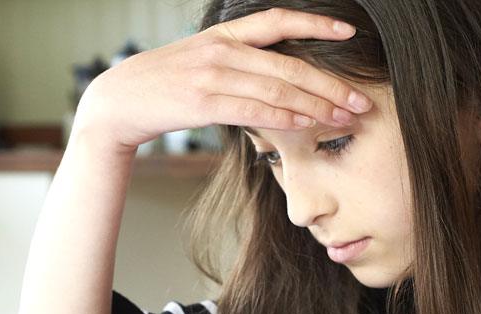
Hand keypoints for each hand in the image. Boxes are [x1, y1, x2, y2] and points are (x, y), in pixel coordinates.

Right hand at [72, 7, 374, 150]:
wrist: (119, 100)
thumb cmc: (167, 85)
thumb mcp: (204, 61)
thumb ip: (240, 64)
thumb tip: (280, 81)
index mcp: (226, 35)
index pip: (279, 20)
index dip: (316, 22)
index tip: (350, 30)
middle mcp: (223, 50)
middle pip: (289, 63)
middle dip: (331, 84)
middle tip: (361, 100)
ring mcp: (212, 74)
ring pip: (277, 88)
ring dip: (316, 106)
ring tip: (344, 119)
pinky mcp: (202, 102)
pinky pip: (253, 109)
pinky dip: (284, 117)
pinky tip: (307, 125)